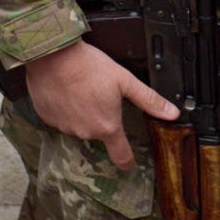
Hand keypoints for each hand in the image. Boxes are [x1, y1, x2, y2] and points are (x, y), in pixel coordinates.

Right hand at [25, 37, 175, 167]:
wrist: (53, 55)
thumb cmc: (88, 66)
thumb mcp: (124, 81)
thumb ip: (149, 100)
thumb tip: (171, 113)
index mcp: (107, 126)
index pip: (121, 155)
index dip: (128, 161)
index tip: (130, 163)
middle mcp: (85, 132)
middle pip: (98, 132)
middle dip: (100, 118)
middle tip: (99, 95)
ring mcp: (64, 127)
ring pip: (78, 124)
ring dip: (81, 113)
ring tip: (80, 89)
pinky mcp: (47, 118)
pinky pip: (60, 118)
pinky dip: (64, 108)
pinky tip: (65, 91)